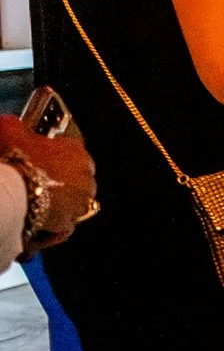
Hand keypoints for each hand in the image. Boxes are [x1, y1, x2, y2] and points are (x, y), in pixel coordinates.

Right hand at [0, 115, 96, 241]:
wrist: (11, 191)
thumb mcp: (9, 130)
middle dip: (56, 180)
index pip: (69, 150)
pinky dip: (52, 226)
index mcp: (77, 151)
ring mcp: (80, 202)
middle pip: (72, 177)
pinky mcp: (70, 222)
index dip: (50, 155)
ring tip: (32, 204)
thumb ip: (14, 126)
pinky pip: (63, 225)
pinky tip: (37, 225)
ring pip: (69, 202)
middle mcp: (86, 176)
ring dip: (55, 203)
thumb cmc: (14, 157)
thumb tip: (10, 124)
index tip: (34, 159)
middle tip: (32, 183)